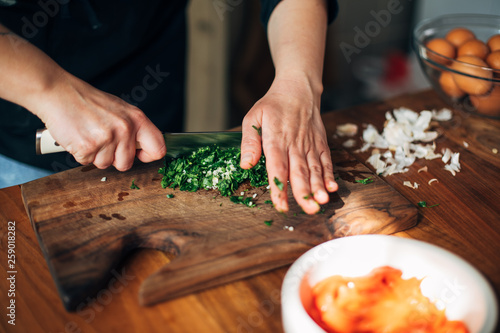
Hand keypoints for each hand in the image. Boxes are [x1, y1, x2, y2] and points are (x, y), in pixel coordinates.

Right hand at [33, 72, 165, 170]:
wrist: (57, 92)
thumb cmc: (87, 101)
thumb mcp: (119, 109)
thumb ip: (134, 128)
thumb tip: (145, 148)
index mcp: (137, 119)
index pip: (158, 148)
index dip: (148, 156)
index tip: (139, 155)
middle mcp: (125, 129)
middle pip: (127, 164)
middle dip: (114, 158)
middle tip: (102, 140)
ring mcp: (106, 138)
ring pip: (106, 165)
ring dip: (95, 155)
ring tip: (89, 134)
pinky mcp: (88, 147)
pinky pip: (87, 162)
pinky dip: (81, 154)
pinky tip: (78, 136)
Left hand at [240, 77, 337, 213]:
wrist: (298, 88)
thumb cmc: (272, 105)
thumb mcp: (253, 117)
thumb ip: (249, 142)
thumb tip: (246, 165)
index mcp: (276, 139)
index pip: (277, 167)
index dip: (279, 188)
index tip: (280, 205)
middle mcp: (295, 144)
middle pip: (299, 171)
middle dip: (304, 192)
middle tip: (309, 210)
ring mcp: (309, 144)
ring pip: (314, 168)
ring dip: (318, 187)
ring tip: (321, 202)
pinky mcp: (320, 143)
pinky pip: (325, 160)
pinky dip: (328, 175)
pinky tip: (331, 188)